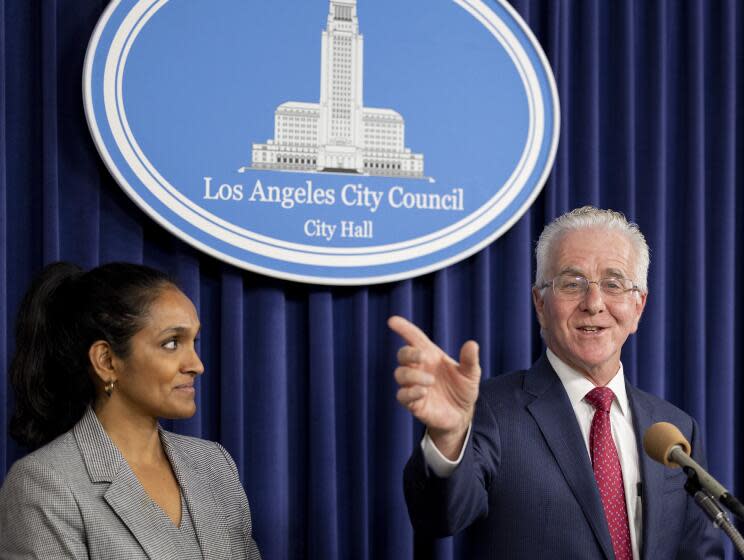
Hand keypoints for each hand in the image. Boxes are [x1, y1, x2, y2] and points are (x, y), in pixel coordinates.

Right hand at [389, 315, 480, 458]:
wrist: (462, 415)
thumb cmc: (463, 390)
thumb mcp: (471, 374)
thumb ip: (469, 360)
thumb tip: (472, 344)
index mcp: (430, 356)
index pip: (414, 338)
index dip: (403, 328)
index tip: (392, 321)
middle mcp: (419, 368)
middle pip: (403, 354)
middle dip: (409, 353)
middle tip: (423, 357)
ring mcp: (414, 385)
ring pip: (400, 374)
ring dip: (413, 375)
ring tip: (431, 381)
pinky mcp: (412, 402)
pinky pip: (402, 395)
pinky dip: (410, 392)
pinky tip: (423, 392)